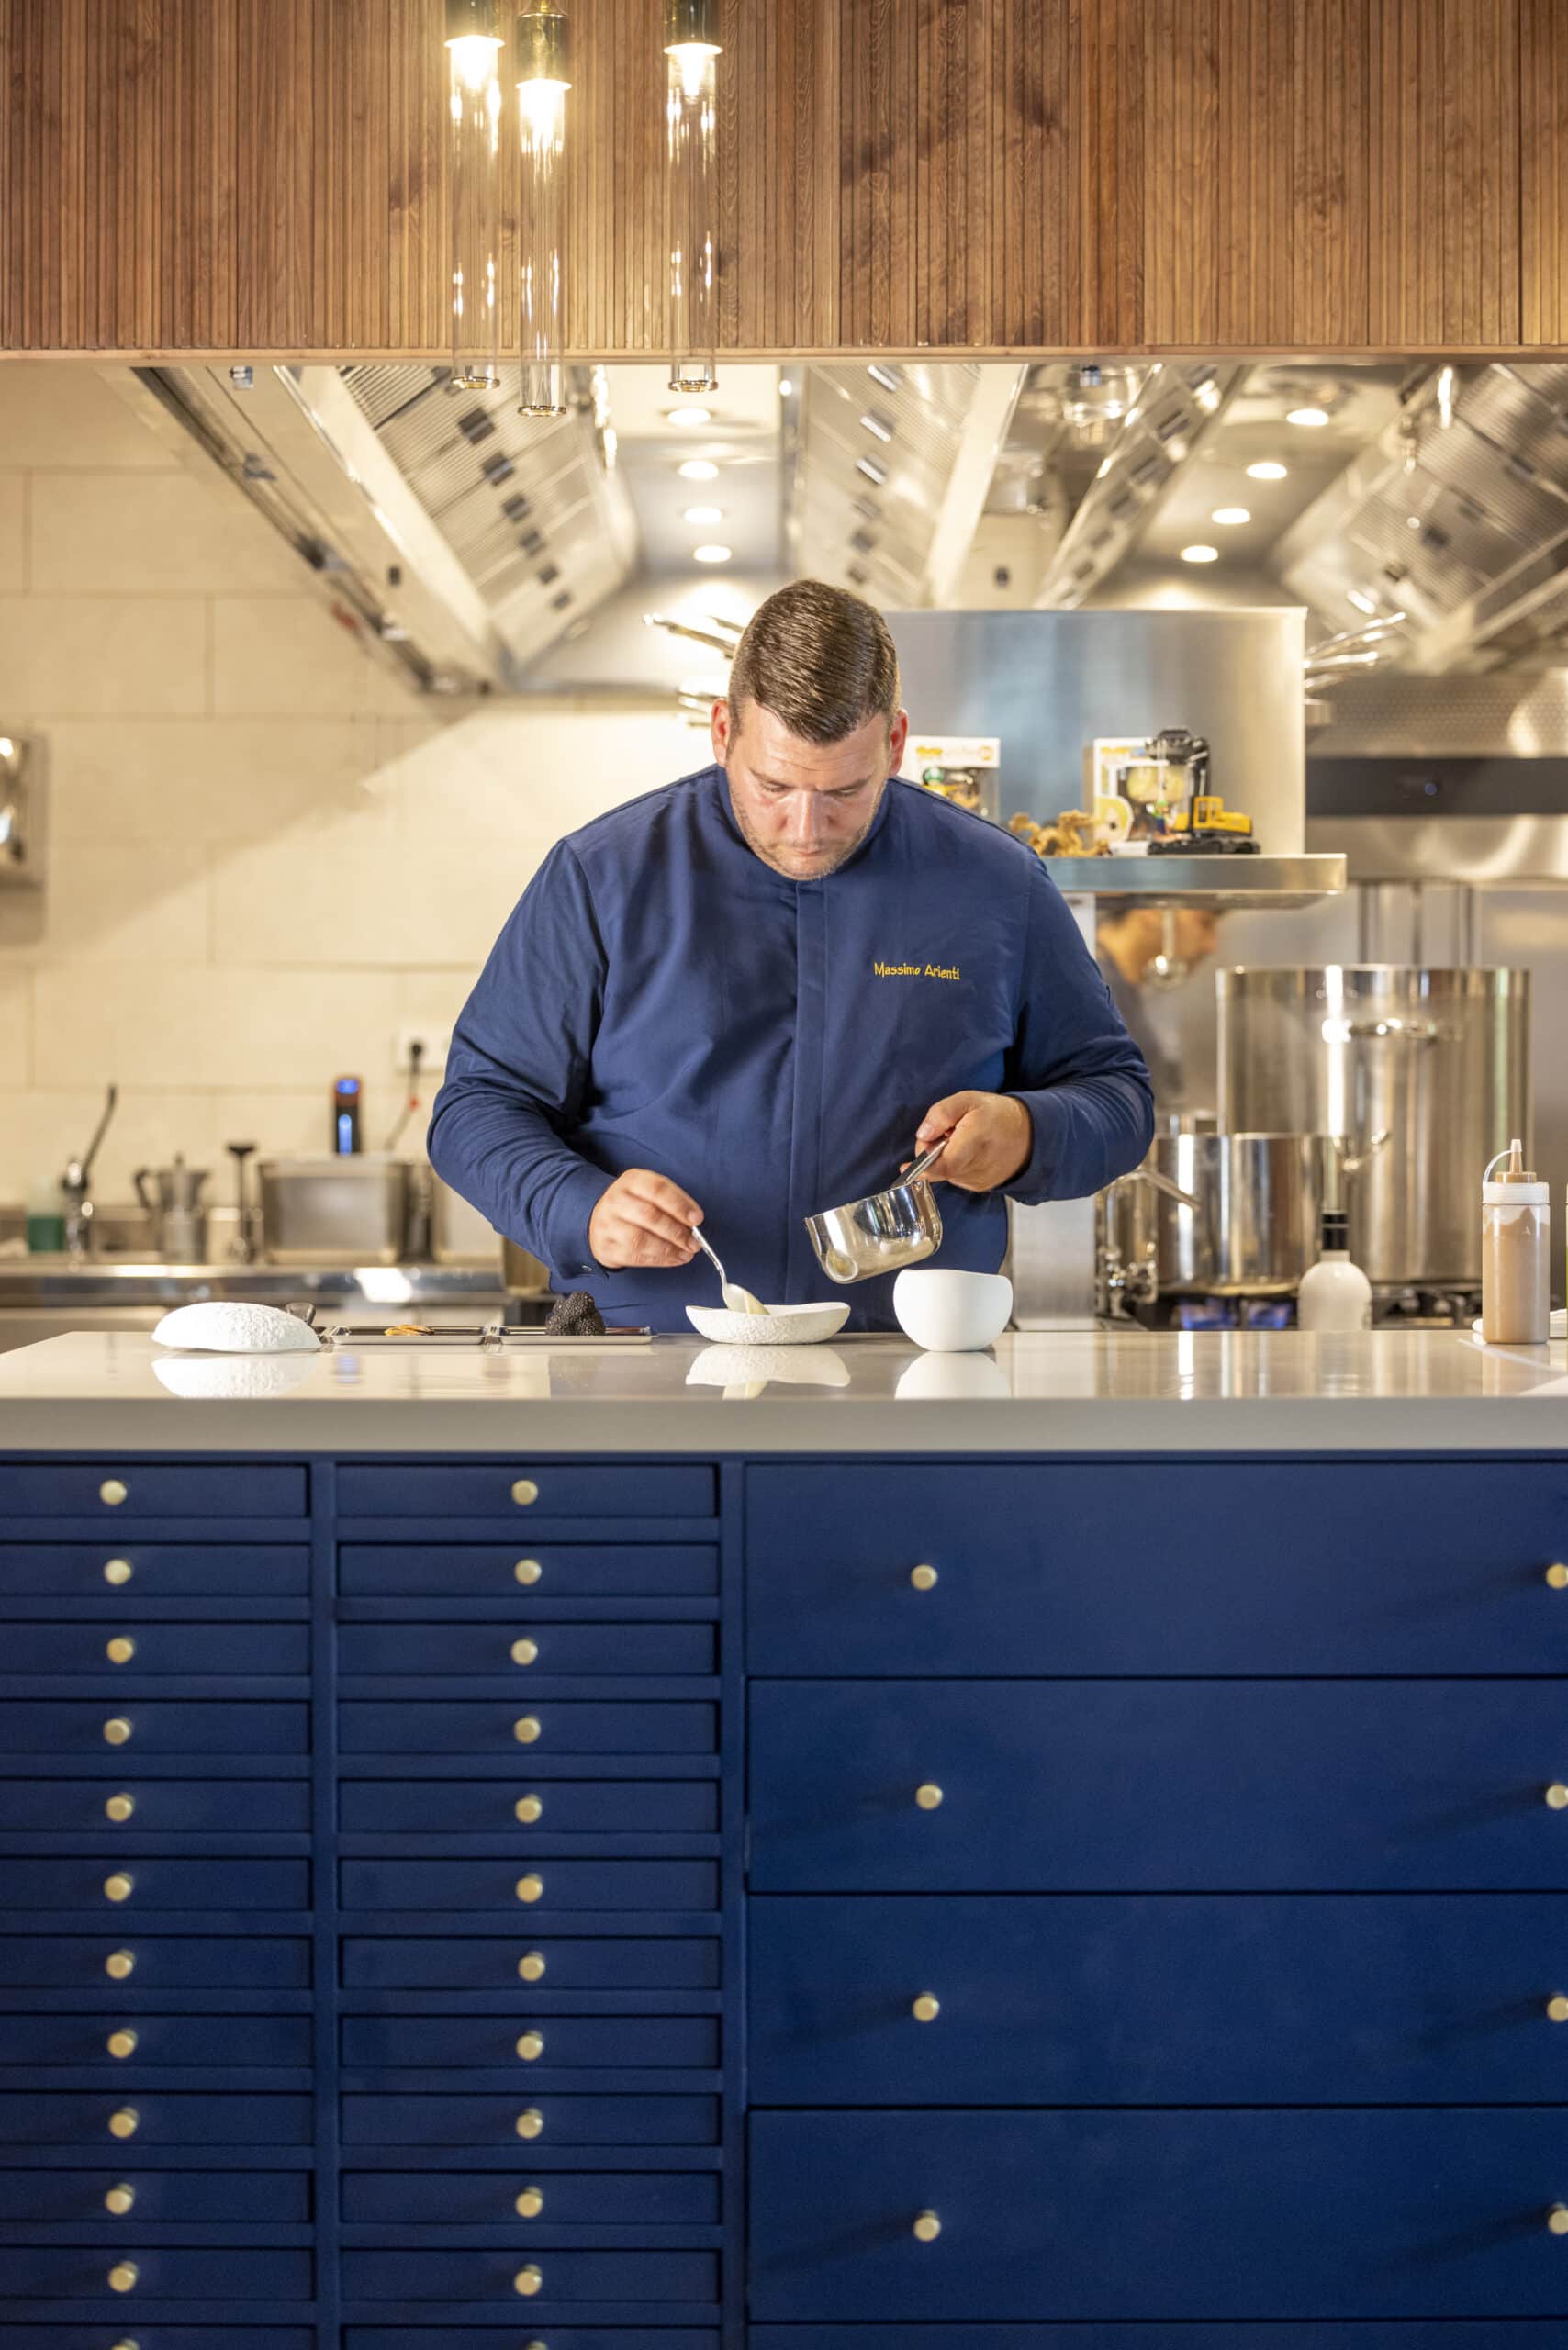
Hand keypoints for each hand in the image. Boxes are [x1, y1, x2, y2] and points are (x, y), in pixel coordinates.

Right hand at [588, 1170, 702, 1269]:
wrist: (598, 1221)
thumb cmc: (634, 1206)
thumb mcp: (650, 1193)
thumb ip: (672, 1202)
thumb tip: (694, 1222)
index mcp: (631, 1181)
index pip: (657, 1189)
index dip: (680, 1205)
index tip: (697, 1219)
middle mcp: (616, 1200)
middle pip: (650, 1216)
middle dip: (677, 1232)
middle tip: (694, 1243)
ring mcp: (608, 1225)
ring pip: (641, 1240)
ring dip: (669, 1249)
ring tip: (687, 1253)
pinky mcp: (606, 1247)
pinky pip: (635, 1257)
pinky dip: (659, 1260)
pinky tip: (674, 1259)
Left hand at [913, 1092, 1033, 1191]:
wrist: (1029, 1134)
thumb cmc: (997, 1115)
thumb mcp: (969, 1099)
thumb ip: (942, 1113)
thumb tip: (923, 1134)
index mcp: (976, 1139)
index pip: (943, 1165)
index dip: (921, 1167)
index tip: (906, 1166)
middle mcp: (979, 1164)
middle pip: (940, 1169)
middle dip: (933, 1153)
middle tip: (946, 1134)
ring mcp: (981, 1179)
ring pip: (947, 1174)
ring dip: (946, 1159)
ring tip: (962, 1143)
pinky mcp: (981, 1186)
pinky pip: (957, 1178)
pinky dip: (956, 1166)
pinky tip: (968, 1154)